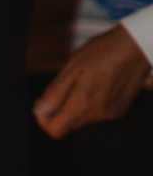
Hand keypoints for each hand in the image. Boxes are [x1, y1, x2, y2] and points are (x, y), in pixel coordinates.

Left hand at [34, 25, 149, 137]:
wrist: (137, 46)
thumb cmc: (103, 52)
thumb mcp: (72, 67)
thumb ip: (54, 93)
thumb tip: (38, 110)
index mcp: (84, 104)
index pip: (56, 130)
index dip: (44, 120)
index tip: (43, 103)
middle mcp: (99, 114)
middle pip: (69, 125)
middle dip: (59, 111)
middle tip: (62, 87)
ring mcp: (112, 113)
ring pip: (83, 119)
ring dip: (76, 106)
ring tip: (83, 82)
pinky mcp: (121, 109)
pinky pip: (98, 113)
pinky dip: (91, 103)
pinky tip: (97, 84)